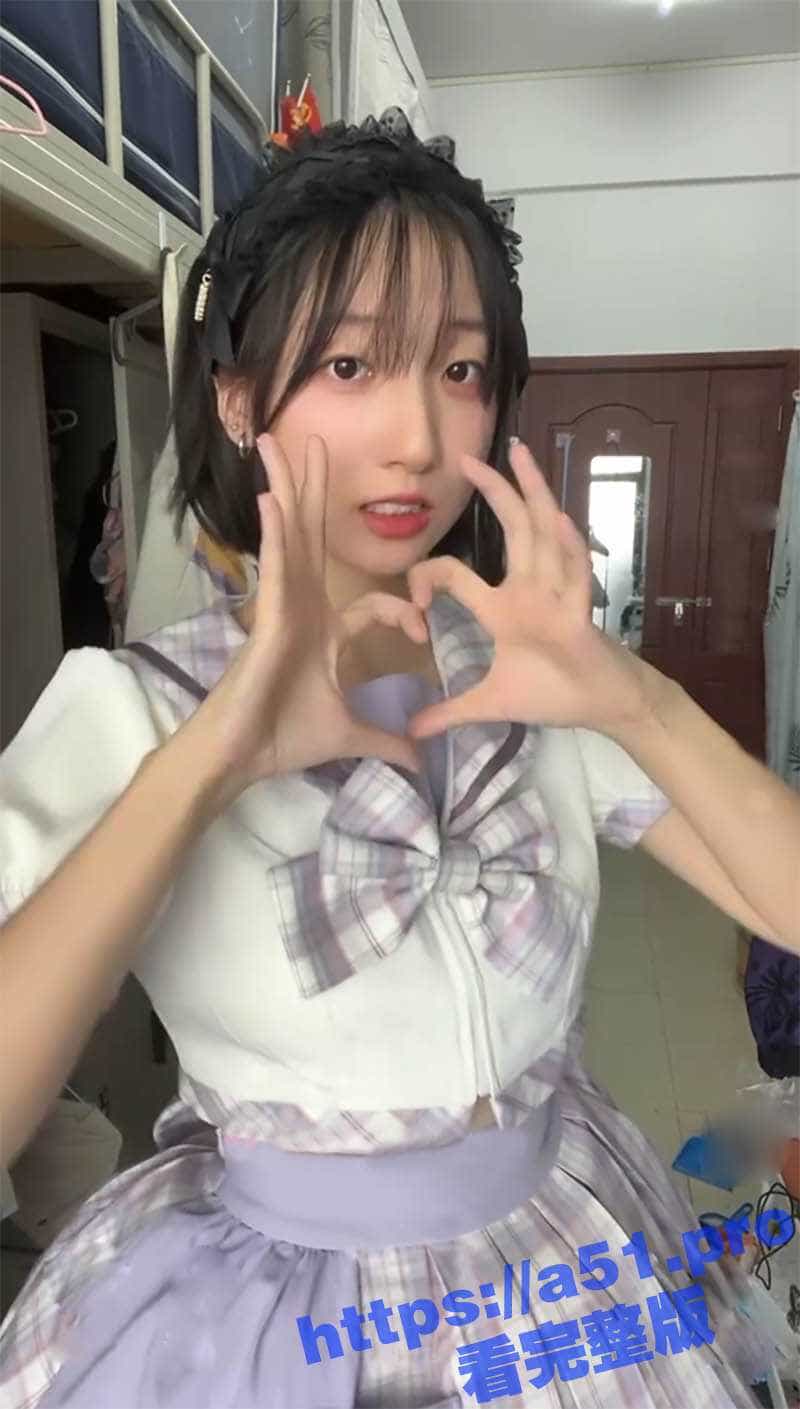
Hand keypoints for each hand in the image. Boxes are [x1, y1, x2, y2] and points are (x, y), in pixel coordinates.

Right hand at [181, 432, 427, 803]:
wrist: (243, 755)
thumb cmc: (284, 737)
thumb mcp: (350, 735)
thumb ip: (385, 740)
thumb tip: (418, 759)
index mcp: (325, 632)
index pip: (373, 604)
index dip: (404, 611)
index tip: (424, 635)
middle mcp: (303, 609)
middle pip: (313, 537)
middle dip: (315, 490)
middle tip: (317, 439)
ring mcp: (283, 608)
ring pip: (290, 536)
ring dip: (289, 488)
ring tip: (281, 442)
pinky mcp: (268, 617)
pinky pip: (274, 567)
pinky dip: (275, 533)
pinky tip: (273, 497)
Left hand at [405, 441, 654, 740]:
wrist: (603, 708)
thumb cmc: (553, 695)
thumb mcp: (491, 704)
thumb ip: (450, 713)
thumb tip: (411, 733)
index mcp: (502, 607)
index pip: (457, 575)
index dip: (431, 578)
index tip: (415, 605)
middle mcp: (528, 590)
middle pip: (510, 529)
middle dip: (493, 491)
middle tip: (467, 457)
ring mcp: (557, 595)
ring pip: (543, 534)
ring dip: (533, 494)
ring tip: (521, 454)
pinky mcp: (579, 614)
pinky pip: (575, 575)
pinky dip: (569, 547)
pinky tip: (560, 518)